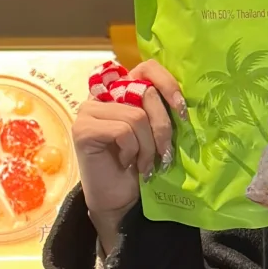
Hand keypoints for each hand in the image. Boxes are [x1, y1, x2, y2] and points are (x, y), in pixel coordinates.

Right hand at [73, 60, 186, 253]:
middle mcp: (102, 95)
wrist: (118, 199)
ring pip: (136, 116)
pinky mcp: (82, 128)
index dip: (168, 83)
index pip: (146, 69)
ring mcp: (89, 110)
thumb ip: (160, 111)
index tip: (182, 111)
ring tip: (145, 164)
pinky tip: (126, 163)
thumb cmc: (139, 166)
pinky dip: (132, 150)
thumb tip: (184, 101)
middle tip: (165, 154)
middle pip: (145, 93)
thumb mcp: (155, 133)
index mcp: (121, 91)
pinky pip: (122, 131)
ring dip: (148, 146)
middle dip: (163, 127)